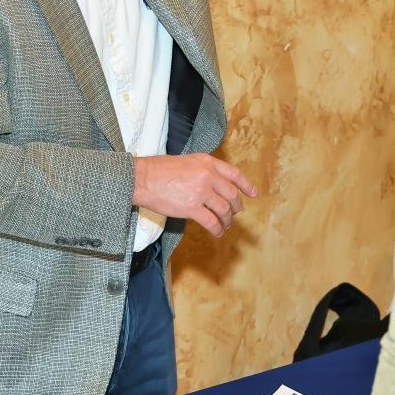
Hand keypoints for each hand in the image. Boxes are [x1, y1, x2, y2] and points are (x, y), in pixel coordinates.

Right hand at [133, 154, 257, 236]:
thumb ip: (203, 170)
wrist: (142, 178)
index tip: (253, 193)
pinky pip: (212, 222)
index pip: (234, 174)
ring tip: (225, 225)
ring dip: (227, 220)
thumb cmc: (159, 170)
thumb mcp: (187, 161)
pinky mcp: (192, 208)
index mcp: (207, 162)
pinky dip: (217, 229)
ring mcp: (201, 192)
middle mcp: (208, 175)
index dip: (246, 185)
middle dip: (236, 207)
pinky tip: (217, 233)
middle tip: (234, 213)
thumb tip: (215, 185)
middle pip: (232, 194)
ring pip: (224, 210)